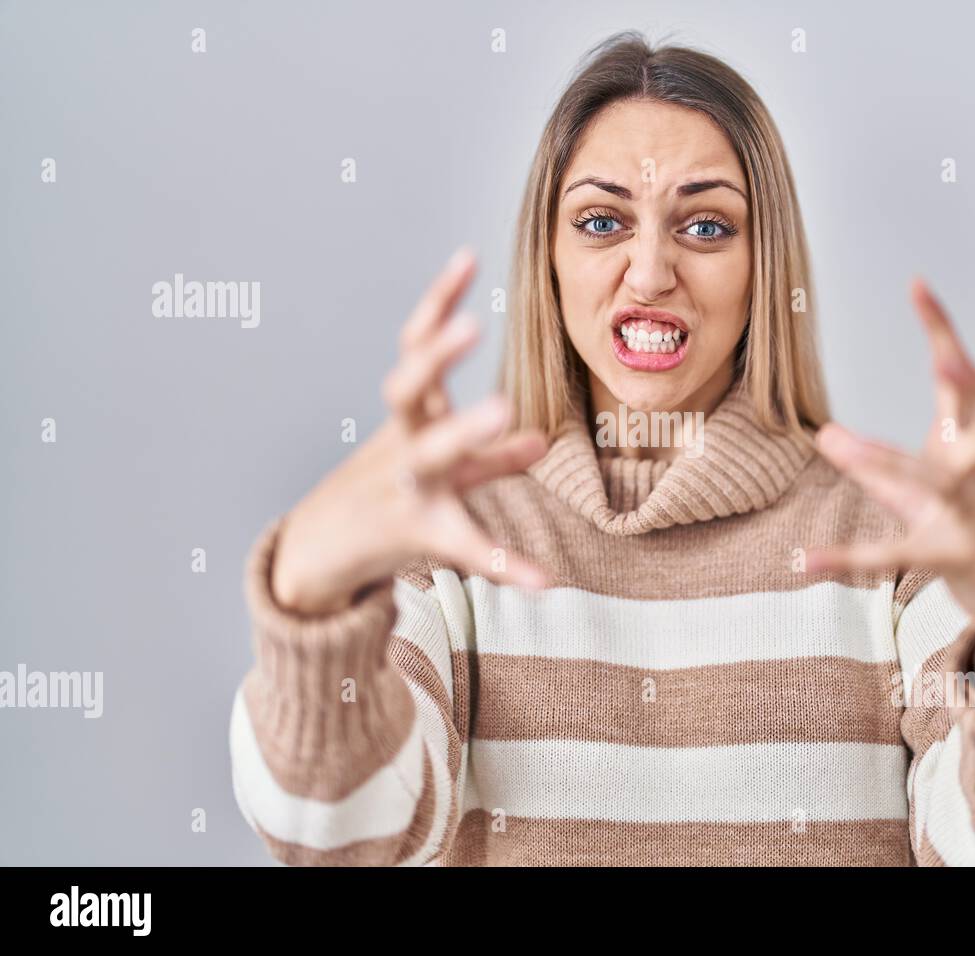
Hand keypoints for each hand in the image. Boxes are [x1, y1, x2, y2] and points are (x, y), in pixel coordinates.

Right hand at [271, 248, 549, 615]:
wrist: (318, 558)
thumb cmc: (388, 503)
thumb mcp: (439, 471)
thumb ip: (490, 456)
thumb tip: (541, 441)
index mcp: (408, 418)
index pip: (417, 347)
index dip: (439, 303)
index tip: (467, 257)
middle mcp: (403, 443)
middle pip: (408, 387)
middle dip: (435, 356)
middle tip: (470, 326)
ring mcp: (406, 486)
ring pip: (432, 453)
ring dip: (465, 431)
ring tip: (502, 407)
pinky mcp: (417, 534)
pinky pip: (465, 545)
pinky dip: (507, 563)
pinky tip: (547, 581)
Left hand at [807, 279, 974, 646]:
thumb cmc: (962, 525)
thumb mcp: (916, 486)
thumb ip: (872, 460)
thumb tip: (823, 434)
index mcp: (968, 444)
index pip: (960, 378)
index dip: (943, 332)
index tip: (918, 285)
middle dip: (972, 389)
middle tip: (947, 360)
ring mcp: (969, 515)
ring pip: (937, 483)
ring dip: (889, 462)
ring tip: (838, 445)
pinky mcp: (950, 556)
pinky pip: (895, 553)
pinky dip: (848, 558)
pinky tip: (805, 561)